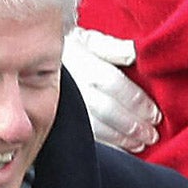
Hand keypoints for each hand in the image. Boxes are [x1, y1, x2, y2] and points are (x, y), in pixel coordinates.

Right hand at [62, 28, 159, 151]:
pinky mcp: (60, 120)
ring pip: (94, 126)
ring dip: (120, 139)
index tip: (155, 114)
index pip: (115, 84)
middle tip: (152, 135)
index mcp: (85, 62)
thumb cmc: (71, 49)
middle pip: (107, 110)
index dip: (137, 102)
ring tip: (140, 143)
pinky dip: (105, 145)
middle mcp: (75, 85)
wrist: (32, 59)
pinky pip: (84, 136)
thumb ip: (114, 48)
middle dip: (132, 125)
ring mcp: (66, 104)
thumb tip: (138, 52)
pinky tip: (119, 148)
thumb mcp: (90, 40)